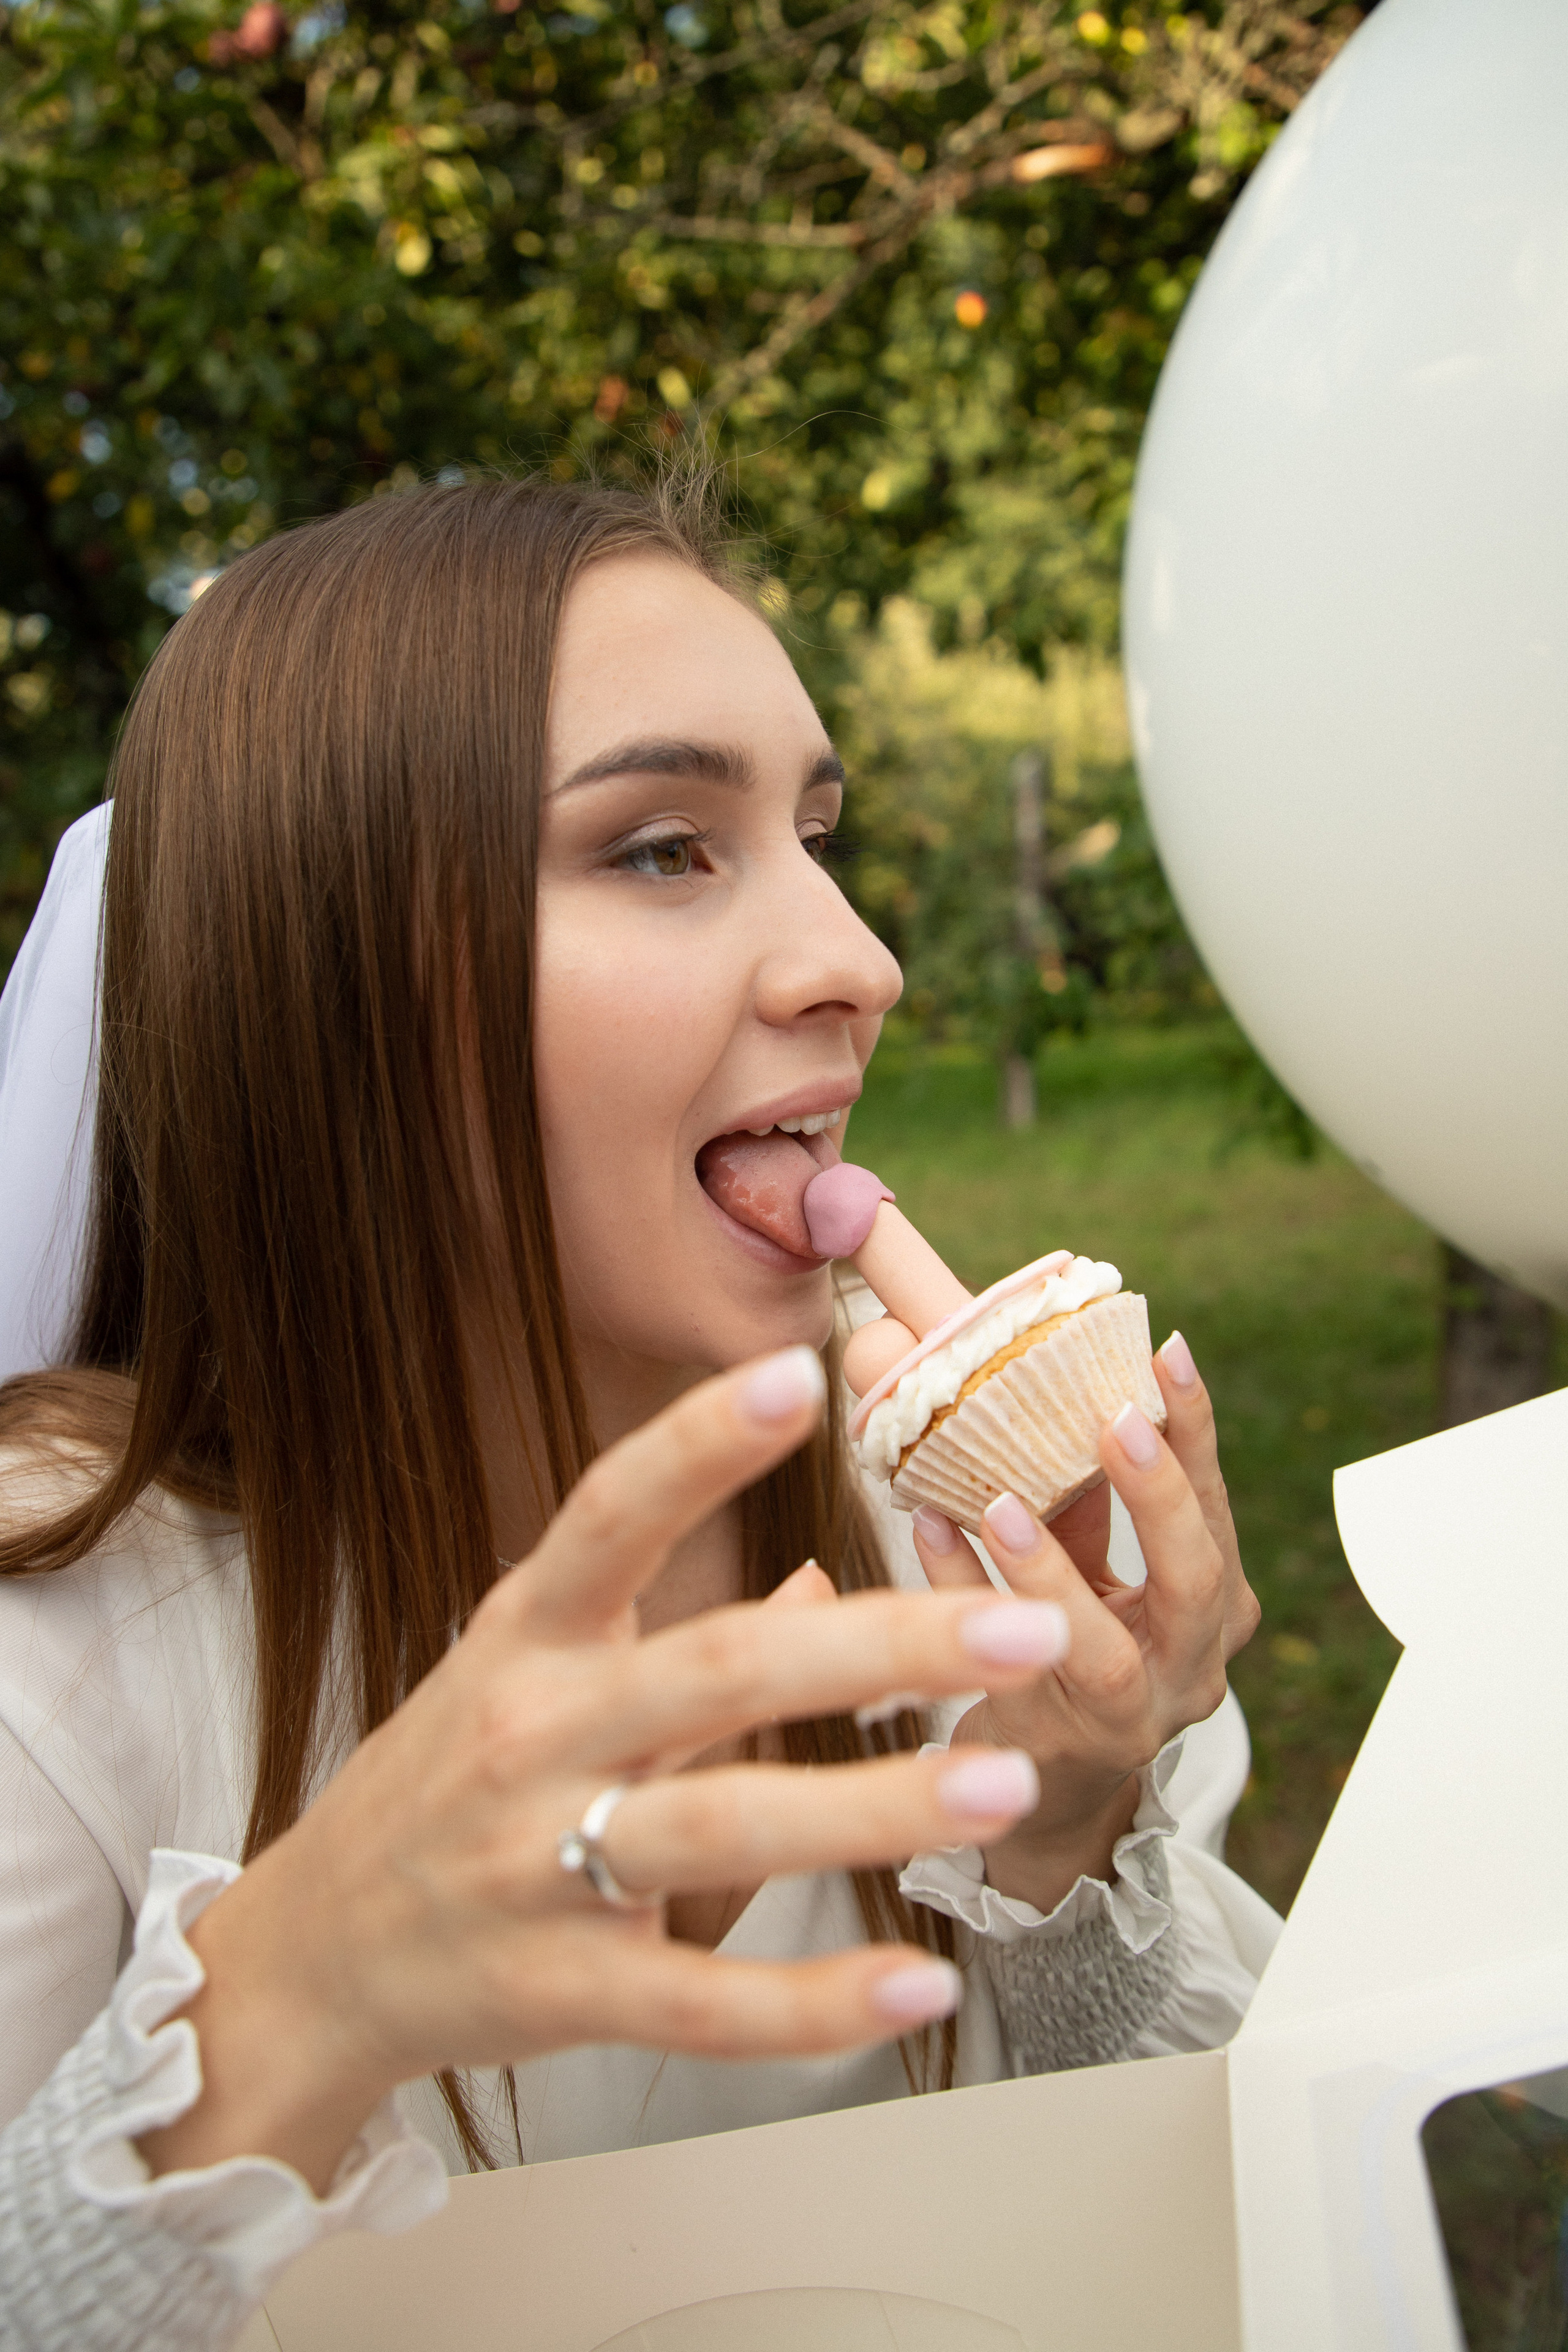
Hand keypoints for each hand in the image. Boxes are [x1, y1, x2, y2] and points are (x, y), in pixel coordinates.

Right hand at [142, 1346, 1067, 2190]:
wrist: (314, 1954)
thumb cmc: (449, 1785)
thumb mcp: (540, 1678)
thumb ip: (675, 1629)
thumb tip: (818, 1577)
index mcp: (528, 1639)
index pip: (610, 1517)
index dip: (698, 1445)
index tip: (805, 1376)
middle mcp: (533, 1734)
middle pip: (718, 1670)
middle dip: (879, 1645)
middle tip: (1022, 1627)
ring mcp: (540, 1865)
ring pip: (724, 1826)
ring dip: (873, 1805)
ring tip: (1006, 1784)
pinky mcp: (562, 1989)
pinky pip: (700, 1999)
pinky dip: (811, 2001)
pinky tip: (916, 1982)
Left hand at [911, 1330, 1258, 1912]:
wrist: (1051, 1786)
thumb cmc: (1070, 1646)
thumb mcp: (1091, 1567)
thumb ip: (1082, 1499)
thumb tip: (1036, 1375)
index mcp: (1213, 1604)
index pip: (1216, 1506)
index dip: (1196, 1430)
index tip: (1166, 1350)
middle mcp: (1192, 1664)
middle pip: (1198, 1580)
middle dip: (1160, 1495)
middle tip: (1114, 1419)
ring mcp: (1133, 1719)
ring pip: (1107, 1654)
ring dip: (1052, 1572)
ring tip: (999, 1501)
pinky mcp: (1058, 1752)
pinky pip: (1007, 1672)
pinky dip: (966, 1599)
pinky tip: (926, 1532)